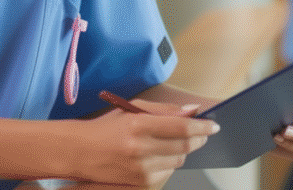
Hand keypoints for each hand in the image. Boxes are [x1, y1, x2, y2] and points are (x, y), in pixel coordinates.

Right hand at [68, 99, 217, 186]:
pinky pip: (167, 173)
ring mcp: (141, 168)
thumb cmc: (106, 128)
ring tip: (174, 142)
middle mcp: (141, 148)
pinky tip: (159, 155)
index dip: (201, 126)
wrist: (79, 152)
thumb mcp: (133, 110)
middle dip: (198, 138)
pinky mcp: (140, 182)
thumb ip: (164, 111)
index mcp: (139, 125)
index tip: (213, 125)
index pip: (181, 126)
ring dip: (183, 151)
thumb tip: (192, 111)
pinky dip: (169, 164)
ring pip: (178, 161)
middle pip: (184, 145)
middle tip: (202, 133)